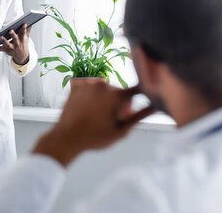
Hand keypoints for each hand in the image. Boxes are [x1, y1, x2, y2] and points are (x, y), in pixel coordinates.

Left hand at [0, 24, 31, 64]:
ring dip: (3, 41)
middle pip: (15, 39)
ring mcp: (11, 47)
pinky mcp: (6, 50)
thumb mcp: (26, 38)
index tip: (24, 24)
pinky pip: (0, 49)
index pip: (23, 33)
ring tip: (0, 36)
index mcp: (22, 39)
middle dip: (13, 35)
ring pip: (7, 44)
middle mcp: (17, 43)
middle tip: (10, 30)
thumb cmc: (23, 44)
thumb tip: (30, 23)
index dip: (24, 29)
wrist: (22, 56)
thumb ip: (27, 30)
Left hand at [32, 78, 154, 166]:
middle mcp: (102, 84)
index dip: (142, 97)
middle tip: (115, 119)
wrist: (66, 137)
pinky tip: (89, 110)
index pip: (137, 90)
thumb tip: (155, 107)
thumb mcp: (121, 130)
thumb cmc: (94, 137)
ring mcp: (88, 83)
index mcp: (116, 95)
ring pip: (104, 89)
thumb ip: (139, 116)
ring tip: (100, 116)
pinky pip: (90, 89)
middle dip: (120, 103)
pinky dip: (92, 97)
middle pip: (119, 91)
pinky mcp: (77, 85)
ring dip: (106, 99)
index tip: (144, 102)